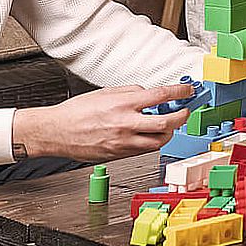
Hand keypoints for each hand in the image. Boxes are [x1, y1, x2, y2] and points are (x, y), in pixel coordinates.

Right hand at [12, 83, 187, 160]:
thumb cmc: (77, 111)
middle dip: (181, 116)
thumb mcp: (106, 92)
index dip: (179, 92)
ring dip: (168, 133)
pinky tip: (149, 135)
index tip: (188, 90)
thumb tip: (149, 94)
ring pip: (158, 142)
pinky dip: (151, 142)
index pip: (161, 96)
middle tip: (184, 111)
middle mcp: (126, 124)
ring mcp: (124, 143)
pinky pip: (143, 150)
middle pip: (166, 124)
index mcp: (123, 104)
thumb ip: (131, 92)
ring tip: (168, 125)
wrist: (57, 132)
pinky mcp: (120, 155)